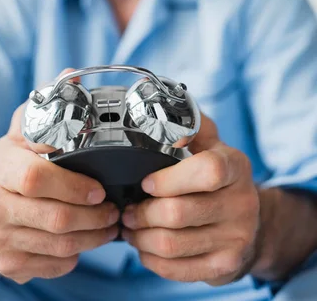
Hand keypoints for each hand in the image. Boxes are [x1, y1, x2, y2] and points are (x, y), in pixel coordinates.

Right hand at [0, 69, 118, 282]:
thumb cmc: (10, 163)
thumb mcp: (21, 129)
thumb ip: (48, 104)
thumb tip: (72, 74)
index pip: (35, 178)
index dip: (73, 185)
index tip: (99, 187)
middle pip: (54, 217)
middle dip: (94, 215)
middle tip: (113, 209)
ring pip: (58, 245)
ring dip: (93, 236)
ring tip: (109, 224)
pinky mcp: (5, 265)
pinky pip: (52, 266)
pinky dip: (76, 255)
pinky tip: (85, 240)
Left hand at [121, 112, 259, 285]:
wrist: (251, 222)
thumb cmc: (220, 179)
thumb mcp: (213, 145)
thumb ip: (192, 126)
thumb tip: (167, 111)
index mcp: (236, 166)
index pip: (208, 171)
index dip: (168, 179)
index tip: (146, 182)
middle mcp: (242, 203)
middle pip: (178, 213)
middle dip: (142, 213)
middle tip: (128, 210)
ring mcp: (236, 237)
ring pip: (172, 244)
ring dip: (140, 237)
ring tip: (131, 228)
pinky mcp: (225, 266)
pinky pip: (176, 269)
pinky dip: (151, 259)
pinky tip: (145, 247)